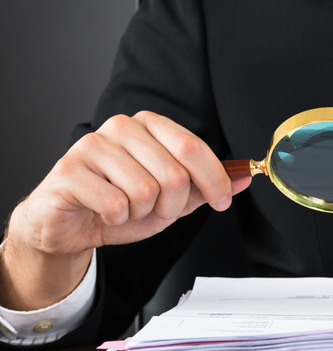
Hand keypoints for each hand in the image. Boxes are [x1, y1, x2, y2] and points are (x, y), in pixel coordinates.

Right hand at [0, 111, 250, 309]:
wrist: (69, 225)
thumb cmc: (119, 205)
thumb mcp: (172, 198)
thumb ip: (204, 186)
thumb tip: (243, 177)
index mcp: (148, 125)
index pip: (192, 146)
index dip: (214, 179)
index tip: (221, 201)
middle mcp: (120, 127)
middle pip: (173, 173)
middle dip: (174, 205)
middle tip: (158, 210)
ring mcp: (92, 146)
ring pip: (146, 190)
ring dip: (143, 212)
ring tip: (128, 209)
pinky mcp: (69, 170)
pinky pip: (116, 203)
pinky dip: (117, 218)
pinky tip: (105, 212)